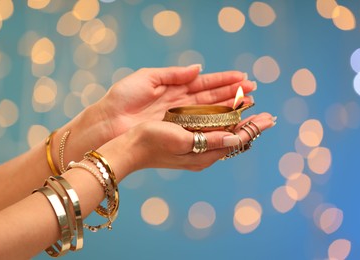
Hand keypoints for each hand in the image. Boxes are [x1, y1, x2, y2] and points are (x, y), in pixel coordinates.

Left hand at [95, 65, 255, 140]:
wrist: (107, 122)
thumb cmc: (123, 98)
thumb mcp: (147, 78)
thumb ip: (173, 73)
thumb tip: (198, 68)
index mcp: (174, 88)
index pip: (204, 83)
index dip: (224, 80)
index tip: (242, 77)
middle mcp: (181, 104)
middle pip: (212, 98)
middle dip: (233, 93)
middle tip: (253, 91)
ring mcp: (180, 119)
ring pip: (210, 112)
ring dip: (229, 108)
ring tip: (248, 103)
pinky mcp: (177, 133)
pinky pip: (201, 127)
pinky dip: (217, 124)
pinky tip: (231, 121)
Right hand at [98, 112, 274, 180]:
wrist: (131, 148)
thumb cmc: (153, 143)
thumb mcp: (183, 141)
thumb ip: (211, 141)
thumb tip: (237, 139)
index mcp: (204, 153)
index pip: (237, 139)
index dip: (253, 128)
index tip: (269, 118)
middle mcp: (204, 152)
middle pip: (234, 137)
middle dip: (251, 125)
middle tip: (267, 115)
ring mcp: (196, 147)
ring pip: (224, 133)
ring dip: (239, 121)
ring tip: (251, 111)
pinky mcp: (188, 141)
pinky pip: (212, 132)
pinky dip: (224, 122)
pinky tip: (227, 116)